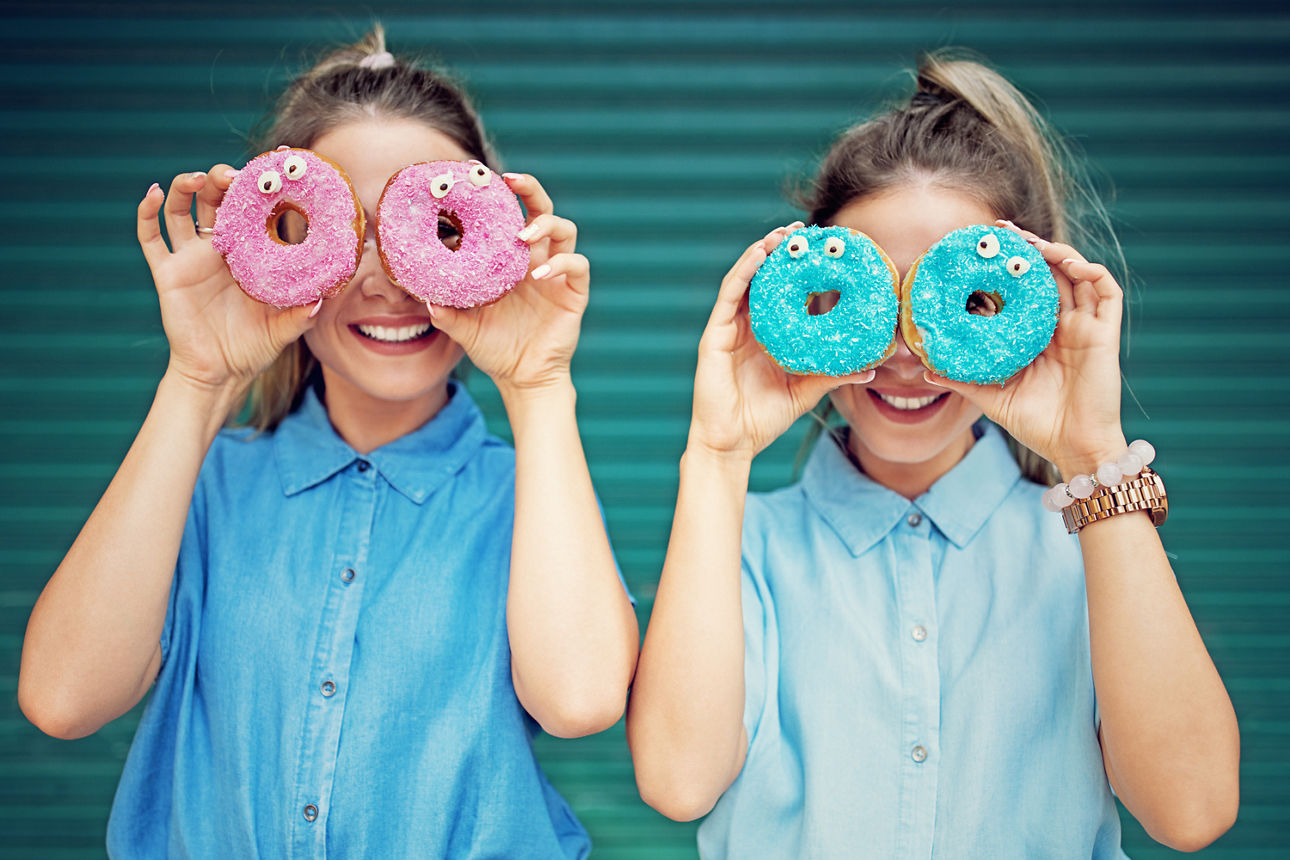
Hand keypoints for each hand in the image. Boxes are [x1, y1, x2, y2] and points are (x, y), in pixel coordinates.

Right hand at [137, 167, 318, 392]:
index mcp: (247, 254)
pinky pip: (150, 238)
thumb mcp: (283, 330)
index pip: (250, 211)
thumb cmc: (254, 348)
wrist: (220, 373)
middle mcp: (217, 250)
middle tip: (232, 175)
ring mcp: (189, 259)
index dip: (255, 187)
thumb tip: (323, 300)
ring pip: (181, 210)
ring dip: (185, 187)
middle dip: (220, 181)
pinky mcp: (167, 273)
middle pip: (214, 201)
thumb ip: (302, 315)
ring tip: (196, 178)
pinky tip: (151, 193)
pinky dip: (146, 212)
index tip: (269, 165)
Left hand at [424, 173, 587, 394]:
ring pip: (565, 230)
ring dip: (546, 224)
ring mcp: (557, 274)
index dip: (502, 195)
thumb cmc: (494, 349)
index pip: (511, 215)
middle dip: (530, 189)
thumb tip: (423, 298)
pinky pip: (576, 266)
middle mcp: (536, 259)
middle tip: (511, 181)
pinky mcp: (573, 293)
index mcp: (511, 260)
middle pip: (543, 209)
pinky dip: (561, 264)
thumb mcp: (464, 328)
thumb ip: (446, 312)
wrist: (522, 379)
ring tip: (524, 235)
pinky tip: (539, 273)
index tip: (481, 177)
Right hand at [690, 224, 873, 459]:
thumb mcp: (806, 390)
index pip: (782, 293)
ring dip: (762, 252)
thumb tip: (872, 367)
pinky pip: (729, 295)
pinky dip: (744, 271)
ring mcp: (729, 328)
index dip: (798, 269)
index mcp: (766, 335)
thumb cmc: (764, 418)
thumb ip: (832, 373)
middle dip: (780, 251)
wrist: (733, 443)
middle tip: (804, 230)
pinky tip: (759, 254)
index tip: (821, 249)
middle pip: (762, 278)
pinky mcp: (715, 334)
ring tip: (783, 234)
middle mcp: (746, 326)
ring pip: (745, 279)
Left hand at [923, 220, 1125, 476]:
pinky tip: (1068, 263)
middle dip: (1029, 250)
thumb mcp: (991, 395)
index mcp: (1039, 336)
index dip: (1009, 268)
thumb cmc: (1036, 424)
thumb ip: (962, 378)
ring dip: (1057, 252)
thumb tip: (924, 369)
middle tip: (1001, 232)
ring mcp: (1085, 327)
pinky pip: (1107, 291)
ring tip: (1030, 241)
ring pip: (1078, 274)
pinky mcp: (1104, 333)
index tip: (982, 250)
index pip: (1025, 290)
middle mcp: (1063, 326)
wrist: (1072, 448)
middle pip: (1051, 274)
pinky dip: (1090, 270)